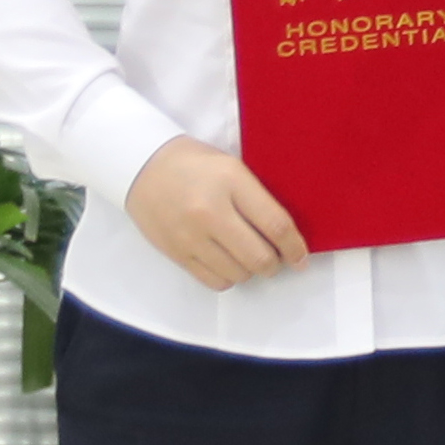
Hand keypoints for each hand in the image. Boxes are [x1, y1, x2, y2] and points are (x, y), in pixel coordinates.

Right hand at [128, 136, 307, 289]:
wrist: (142, 166)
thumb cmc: (194, 163)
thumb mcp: (232, 167)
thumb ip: (257, 197)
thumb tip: (286, 234)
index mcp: (231, 181)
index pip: (275, 225)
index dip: (295, 247)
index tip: (302, 257)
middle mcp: (211, 212)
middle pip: (259, 257)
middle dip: (276, 264)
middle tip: (278, 259)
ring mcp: (191, 236)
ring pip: (238, 274)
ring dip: (251, 270)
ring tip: (248, 256)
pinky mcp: (176, 253)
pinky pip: (214, 281)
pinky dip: (229, 277)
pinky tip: (228, 262)